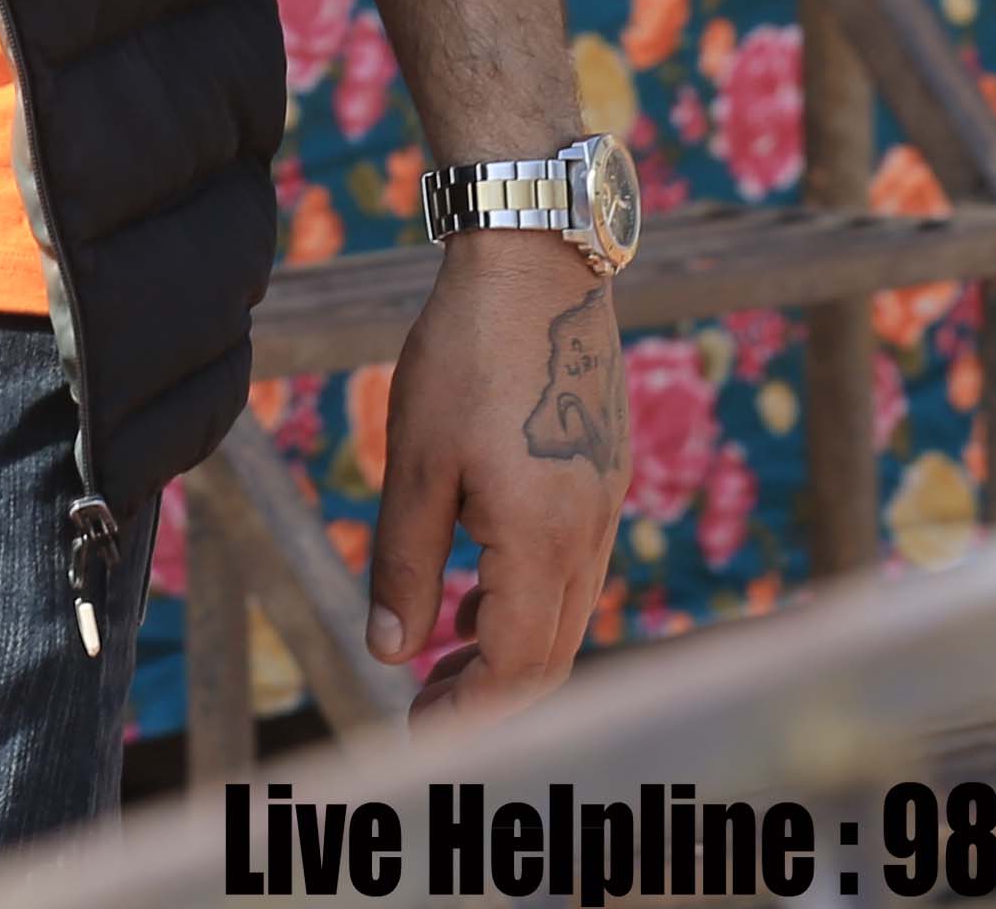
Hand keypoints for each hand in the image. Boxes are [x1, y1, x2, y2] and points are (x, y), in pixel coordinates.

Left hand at [366, 236, 624, 722]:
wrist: (536, 265)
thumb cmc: (466, 356)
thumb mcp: (416, 465)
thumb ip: (404, 565)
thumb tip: (390, 653)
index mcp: (543, 540)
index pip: (518, 667)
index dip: (470, 713)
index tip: (418, 731)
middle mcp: (591, 532)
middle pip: (554, 655)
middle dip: (492, 696)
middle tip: (426, 710)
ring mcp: (605, 503)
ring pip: (569, 613)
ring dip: (511, 648)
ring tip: (443, 656)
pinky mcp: (603, 474)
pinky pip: (577, 568)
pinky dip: (530, 600)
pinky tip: (479, 590)